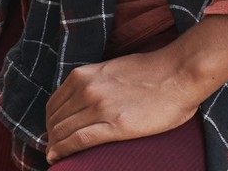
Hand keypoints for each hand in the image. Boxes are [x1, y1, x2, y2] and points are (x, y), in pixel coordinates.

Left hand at [43, 47, 203, 162]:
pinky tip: (57, 158)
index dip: (49, 121)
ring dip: (55, 145)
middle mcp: (86, 89)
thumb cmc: (151, 72)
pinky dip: (64, 150)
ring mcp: (99, 107)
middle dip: (51, 136)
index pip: (54, 103)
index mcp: (83, 76)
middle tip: (52, 148)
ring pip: (64, 130)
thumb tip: (84, 98)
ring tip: (54, 155)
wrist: (178, 74)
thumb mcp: (110, 71)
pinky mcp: (116, 125)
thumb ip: (93, 83)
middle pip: (56, 118)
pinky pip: (79, 140)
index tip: (50, 132)